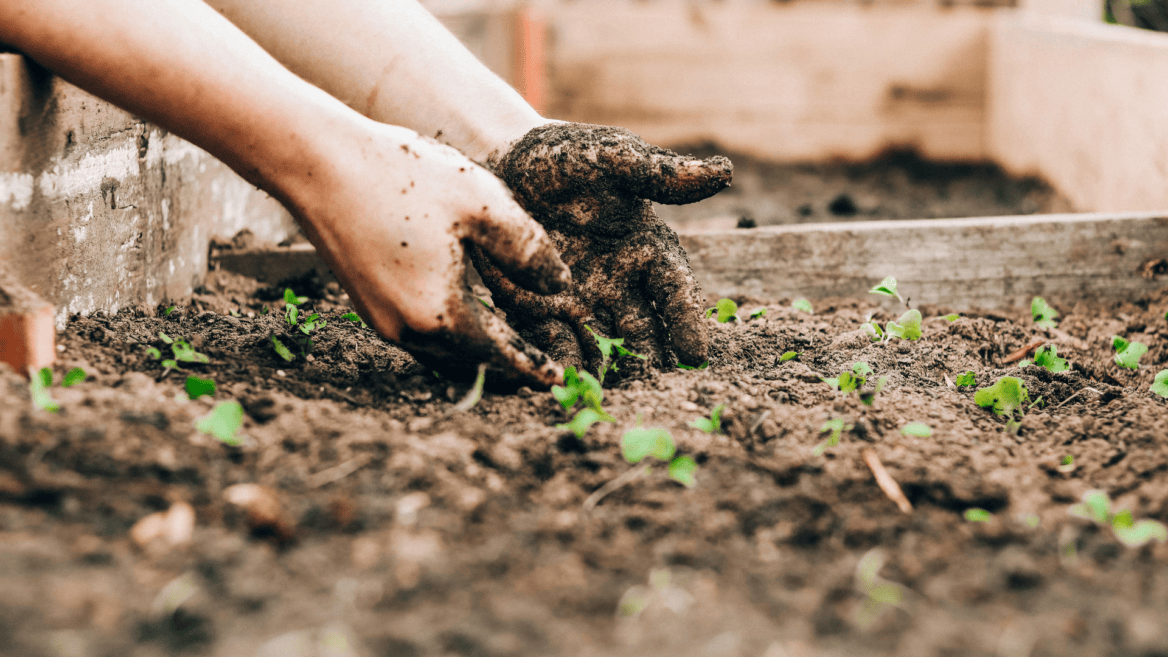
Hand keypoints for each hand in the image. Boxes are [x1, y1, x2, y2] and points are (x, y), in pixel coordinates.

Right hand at [292, 121, 570, 386]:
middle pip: (469, 364)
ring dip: (476, 355)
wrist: (318, 163)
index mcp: (441, 314)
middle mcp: (407, 329)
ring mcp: (381, 319)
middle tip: (539, 371)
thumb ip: (528, 250)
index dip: (532, 368)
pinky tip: (465, 317)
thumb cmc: (403, 176)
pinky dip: (449, 336)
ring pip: (441, 353)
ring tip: (509, 349)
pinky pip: (419, 335)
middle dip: (506, 370)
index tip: (557, 381)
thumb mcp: (483, 204)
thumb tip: (560, 286)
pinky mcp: (366, 303)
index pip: (500, 356)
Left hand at [472, 123, 731, 374]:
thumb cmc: (566, 156)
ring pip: (602, 345)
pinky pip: (554, 342)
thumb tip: (724, 172)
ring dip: (608, 372)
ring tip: (611, 398)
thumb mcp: (612, 158)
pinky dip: (561, 364)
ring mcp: (580, 301)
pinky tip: (563, 384)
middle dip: (649, 361)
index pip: (674, 290)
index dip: (686, 321)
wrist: (502, 161)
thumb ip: (659, 173)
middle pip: (642, 330)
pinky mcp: (539, 310)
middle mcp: (620, 283)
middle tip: (656, 392)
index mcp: (647, 249)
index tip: (695, 354)